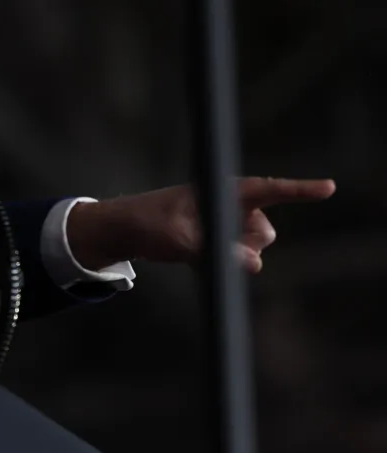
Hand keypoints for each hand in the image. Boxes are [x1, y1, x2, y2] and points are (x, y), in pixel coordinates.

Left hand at [66, 177, 335, 272]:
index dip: (300, 190)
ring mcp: (228, 223)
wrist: (123, 230)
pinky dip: (218, 263)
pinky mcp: (220, 240)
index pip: (270, 189)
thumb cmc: (149, 224)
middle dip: (247, 245)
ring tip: (192, 247)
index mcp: (224, 191)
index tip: (329, 188)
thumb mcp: (181, 241)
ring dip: (231, 256)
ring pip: (253, 250)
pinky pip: (236, 259)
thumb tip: (254, 264)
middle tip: (204, 243)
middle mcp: (232, 205)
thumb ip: (219, 252)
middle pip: (265, 233)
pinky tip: (191, 257)